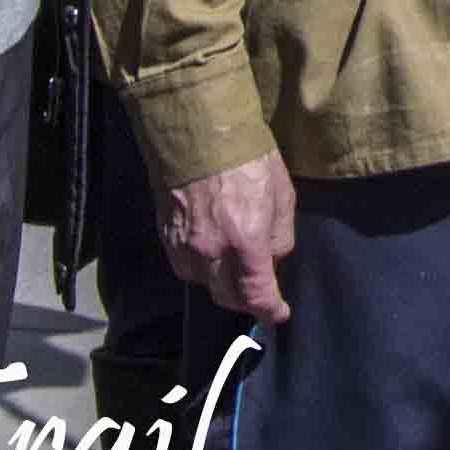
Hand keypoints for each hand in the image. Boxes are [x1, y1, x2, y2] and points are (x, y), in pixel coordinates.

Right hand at [163, 153, 297, 326]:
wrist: (198, 135)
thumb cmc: (247, 158)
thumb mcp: (282, 193)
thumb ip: (280, 234)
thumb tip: (274, 258)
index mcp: (245, 239)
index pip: (256, 293)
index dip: (270, 310)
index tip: (278, 315)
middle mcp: (212, 250)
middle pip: (227, 297)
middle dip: (246, 301)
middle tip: (260, 295)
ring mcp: (185, 246)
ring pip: (205, 284)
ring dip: (222, 283)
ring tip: (236, 269)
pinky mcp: (167, 238)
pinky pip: (185, 267)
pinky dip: (202, 269)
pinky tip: (213, 255)